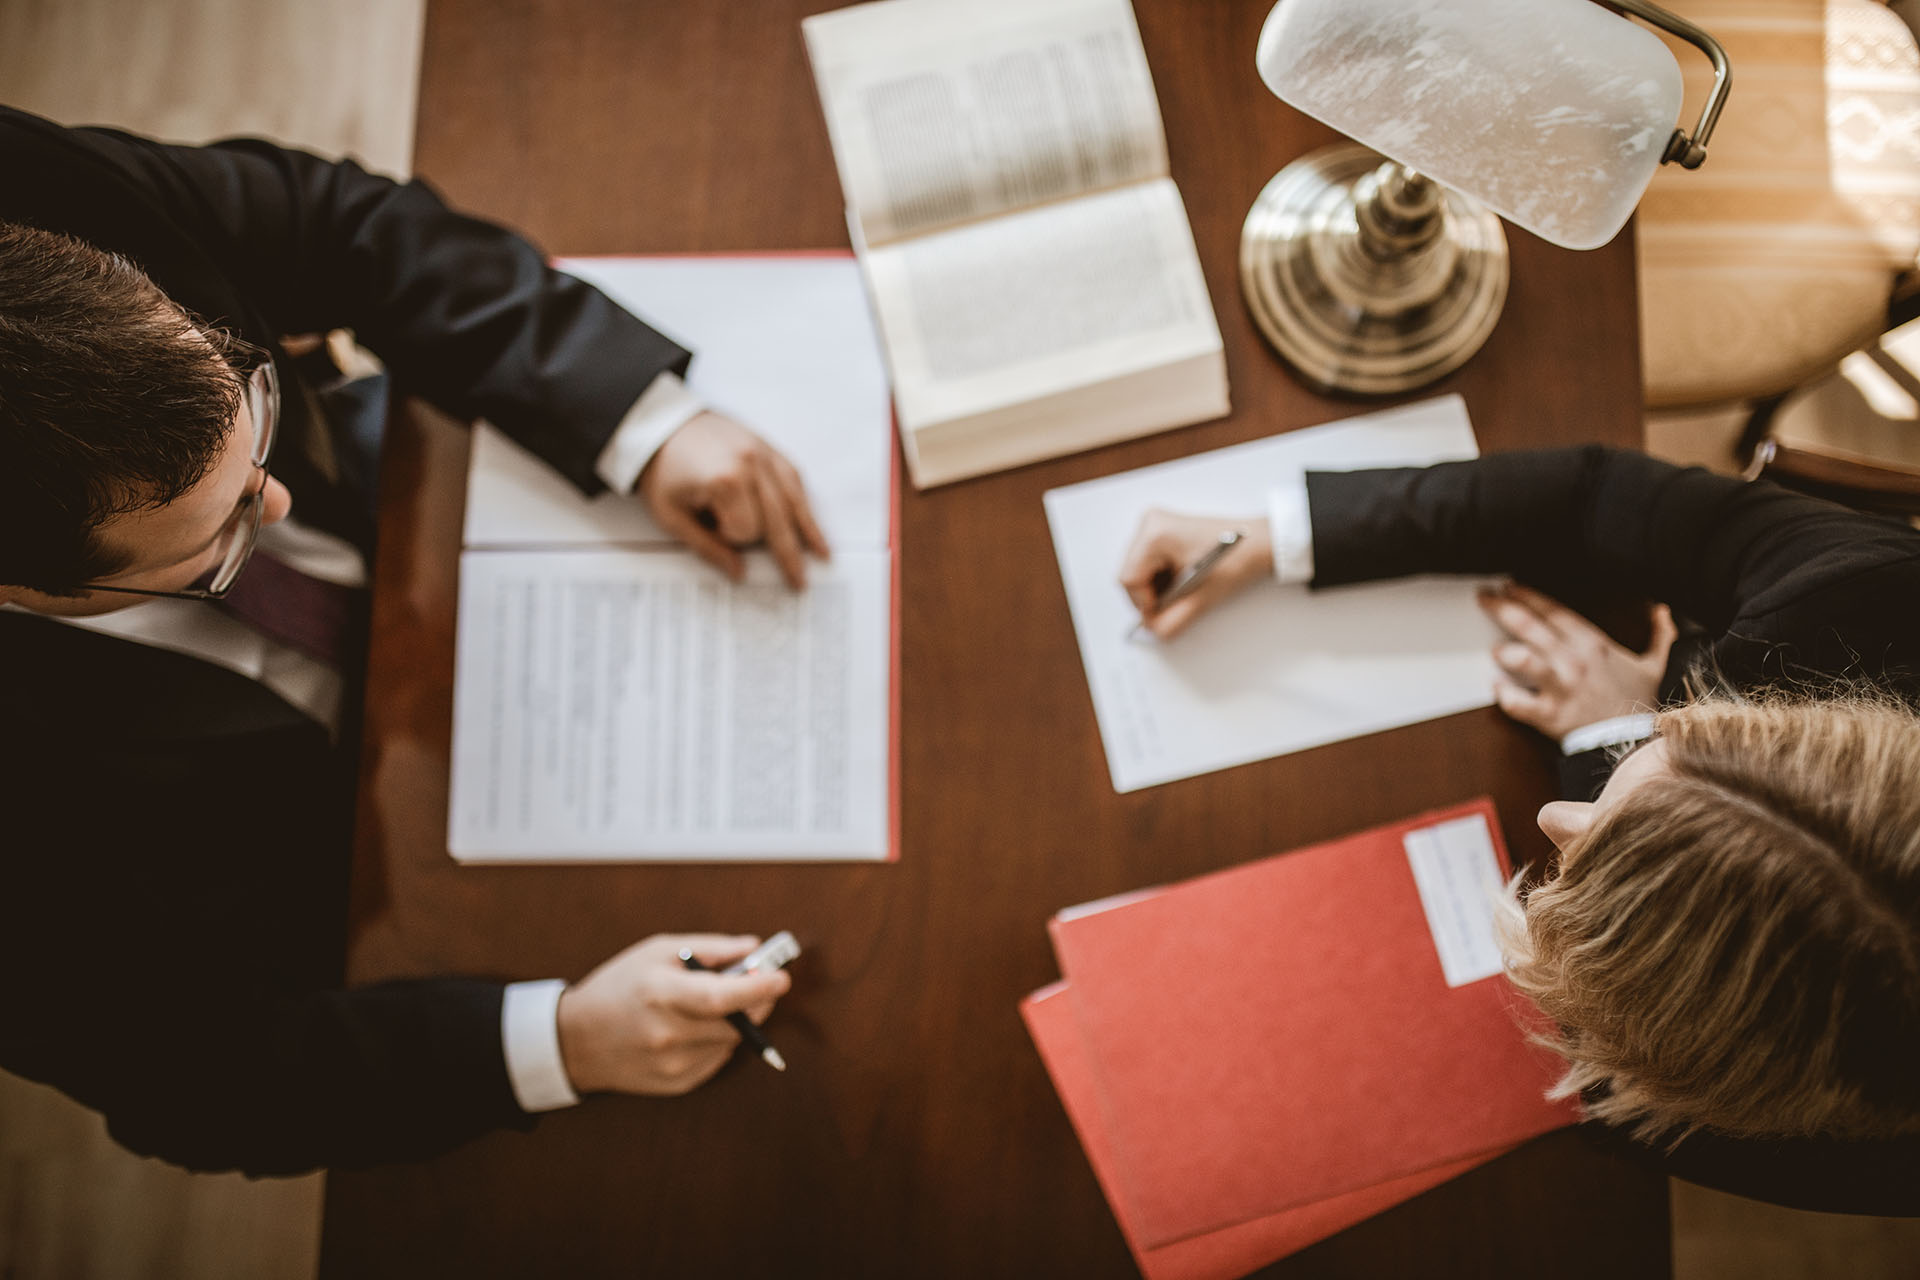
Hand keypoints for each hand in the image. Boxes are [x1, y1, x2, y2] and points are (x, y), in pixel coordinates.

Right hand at [556, 933, 790, 1095]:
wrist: (577, 1040)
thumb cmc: (621, 986)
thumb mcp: (657, 952)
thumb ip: (710, 949)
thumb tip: (754, 948)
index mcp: (659, 994)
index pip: (719, 997)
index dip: (756, 989)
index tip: (781, 978)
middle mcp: (666, 1034)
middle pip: (735, 1022)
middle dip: (757, 1001)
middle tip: (760, 982)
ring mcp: (671, 1064)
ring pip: (732, 1041)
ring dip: (738, 1020)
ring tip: (714, 1002)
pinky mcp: (677, 1084)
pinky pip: (718, 1059)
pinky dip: (719, 1040)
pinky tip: (696, 1027)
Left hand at [639, 413, 829, 587]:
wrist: (661, 424)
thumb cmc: (662, 470)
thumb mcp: (671, 515)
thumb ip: (706, 547)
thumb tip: (739, 573)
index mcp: (724, 480)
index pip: (746, 530)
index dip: (729, 538)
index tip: (711, 526)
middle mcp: (751, 464)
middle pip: (776, 520)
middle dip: (786, 554)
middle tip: (799, 584)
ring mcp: (764, 453)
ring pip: (794, 502)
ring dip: (808, 533)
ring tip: (822, 558)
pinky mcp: (770, 448)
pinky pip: (796, 481)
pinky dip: (806, 507)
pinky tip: (815, 529)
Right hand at [1119, 511, 1273, 638]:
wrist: (1259, 542)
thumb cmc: (1237, 560)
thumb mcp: (1202, 598)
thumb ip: (1173, 620)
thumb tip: (1153, 631)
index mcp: (1156, 534)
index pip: (1129, 580)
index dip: (1144, 604)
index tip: (1161, 616)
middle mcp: (1150, 524)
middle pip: (1130, 574)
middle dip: (1149, 596)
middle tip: (1174, 605)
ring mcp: (1155, 524)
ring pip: (1137, 570)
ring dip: (1155, 588)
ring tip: (1182, 590)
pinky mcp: (1161, 530)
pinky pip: (1147, 563)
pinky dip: (1160, 578)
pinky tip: (1181, 580)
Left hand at [1476, 582, 1676, 739]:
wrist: (1634, 742)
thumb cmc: (1638, 701)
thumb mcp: (1654, 665)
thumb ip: (1660, 634)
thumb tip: (1664, 610)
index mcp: (1592, 643)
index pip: (1552, 610)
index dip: (1527, 594)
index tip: (1508, 585)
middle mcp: (1573, 660)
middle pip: (1529, 625)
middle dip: (1502, 607)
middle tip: (1484, 598)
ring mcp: (1560, 687)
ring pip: (1522, 659)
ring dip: (1503, 651)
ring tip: (1495, 649)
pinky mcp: (1549, 715)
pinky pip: (1516, 702)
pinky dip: (1502, 693)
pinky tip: (1496, 686)